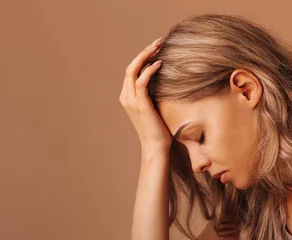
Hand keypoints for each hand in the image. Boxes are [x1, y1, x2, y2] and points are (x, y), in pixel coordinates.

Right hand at [119, 37, 171, 152]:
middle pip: (130, 67)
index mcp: (127, 97)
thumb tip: (165, 81)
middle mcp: (126, 97)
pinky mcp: (140, 104)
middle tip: (158, 42)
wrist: (156, 146)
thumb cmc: (159, 129)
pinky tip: (160, 63)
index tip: (156, 48)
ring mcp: (131, 101)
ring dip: (146, 55)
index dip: (142, 57)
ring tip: (159, 46)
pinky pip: (142, 80)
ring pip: (133, 70)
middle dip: (144, 52)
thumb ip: (154, 94)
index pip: (131, 71)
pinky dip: (150, 69)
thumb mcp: (154, 108)